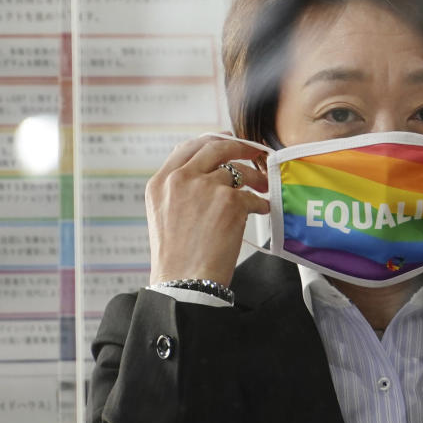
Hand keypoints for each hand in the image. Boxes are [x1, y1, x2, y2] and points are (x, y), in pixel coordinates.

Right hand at [145, 135, 269, 286]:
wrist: (184, 282)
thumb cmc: (177, 256)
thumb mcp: (164, 213)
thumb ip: (180, 188)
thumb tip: (209, 171)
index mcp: (160, 182)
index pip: (188, 147)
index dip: (212, 141)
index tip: (228, 142)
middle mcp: (180, 179)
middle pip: (216, 148)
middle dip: (240, 148)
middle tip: (255, 154)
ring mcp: (205, 188)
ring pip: (239, 172)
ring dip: (255, 179)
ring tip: (262, 188)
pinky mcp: (229, 202)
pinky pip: (253, 196)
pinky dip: (261, 203)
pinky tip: (261, 211)